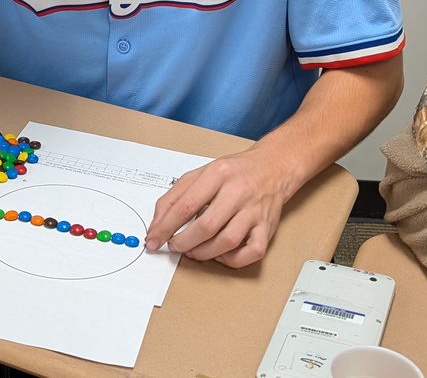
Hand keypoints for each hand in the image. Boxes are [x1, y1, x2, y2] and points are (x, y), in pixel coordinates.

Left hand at [145, 148, 290, 267]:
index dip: (165, 227)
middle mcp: (238, 192)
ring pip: (227, 242)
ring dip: (204, 253)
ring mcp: (254, 211)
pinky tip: (221, 255)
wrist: (273, 167)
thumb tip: (156, 223)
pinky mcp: (267, 227)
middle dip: (183, 242)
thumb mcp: (200, 173)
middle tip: (174, 246)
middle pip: (206, 226)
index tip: (153, 239)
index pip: (185, 205)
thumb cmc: (234, 172)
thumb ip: (175, 196)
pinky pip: (252, 252)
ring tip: (193, 251)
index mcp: (217, 174)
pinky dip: (233, 260)